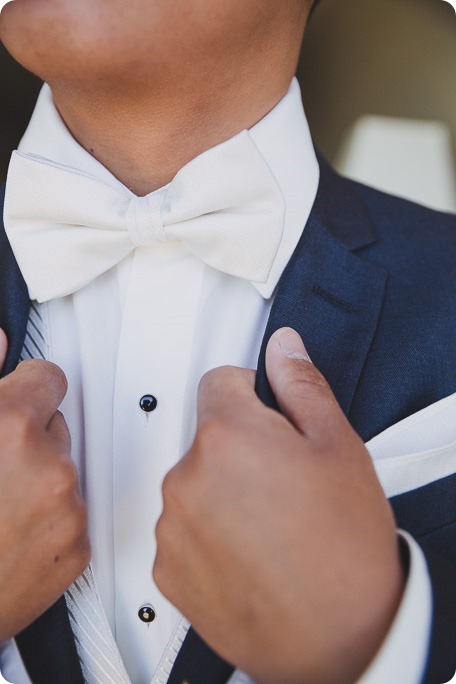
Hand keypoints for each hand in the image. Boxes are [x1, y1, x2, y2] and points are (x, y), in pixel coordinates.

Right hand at [0, 331, 89, 640]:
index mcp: (12, 427)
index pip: (50, 377)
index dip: (27, 387)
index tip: (19, 398)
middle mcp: (49, 466)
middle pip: (56, 426)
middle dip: (29, 439)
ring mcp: (67, 510)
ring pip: (63, 471)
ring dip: (38, 480)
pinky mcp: (77, 549)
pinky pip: (72, 513)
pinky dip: (49, 519)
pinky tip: (12, 534)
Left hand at [154, 327, 404, 683]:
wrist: (336, 637)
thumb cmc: (343, 548)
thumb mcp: (338, 446)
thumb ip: (301, 385)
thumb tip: (283, 347)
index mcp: (228, 434)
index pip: (218, 379)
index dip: (251, 393)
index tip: (269, 417)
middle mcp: (188, 476)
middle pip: (206, 436)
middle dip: (239, 448)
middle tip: (283, 482)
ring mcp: (173, 524)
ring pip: (194, 483)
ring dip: (221, 492)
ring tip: (270, 523)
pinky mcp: (167, 567)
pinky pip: (182, 529)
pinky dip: (207, 534)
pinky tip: (250, 551)